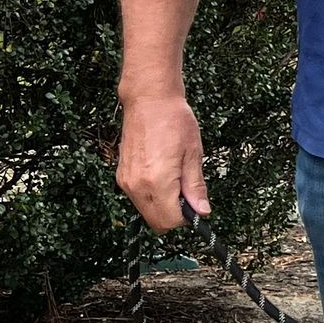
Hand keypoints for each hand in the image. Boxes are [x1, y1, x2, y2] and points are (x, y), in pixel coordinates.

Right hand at [117, 92, 207, 231]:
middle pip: (155, 222)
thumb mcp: (193, 154)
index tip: (194, 206)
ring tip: (174, 179)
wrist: (149, 100)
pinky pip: (137, 198)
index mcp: (157, 182)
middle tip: (187, 193)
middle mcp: (136, 186)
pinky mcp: (121, 175)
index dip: (186, 218)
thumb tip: (202, 212)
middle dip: (174, 214)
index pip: (169, 221)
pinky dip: (151, 196)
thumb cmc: (174, 121)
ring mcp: (126, 181)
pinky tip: (161, 175)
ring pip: (146, 211)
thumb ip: (195, 187)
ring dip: (162, 205)